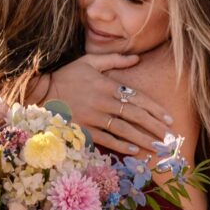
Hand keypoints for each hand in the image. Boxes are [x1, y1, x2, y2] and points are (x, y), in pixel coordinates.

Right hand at [50, 54, 173, 155]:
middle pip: (134, 115)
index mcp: (106, 85)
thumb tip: (137, 58)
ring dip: (142, 138)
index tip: (168, 118)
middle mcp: (102, 101)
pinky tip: (133, 151)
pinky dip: (120, 145)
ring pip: (123, 129)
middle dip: (154, 126)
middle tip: (169, 136)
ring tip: (157, 146)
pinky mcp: (83, 129)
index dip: (154, 108)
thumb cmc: (67, 75)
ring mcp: (92, 117)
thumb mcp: (89, 62)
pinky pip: (105, 139)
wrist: (41, 92)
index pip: (137, 97)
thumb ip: (114, 60)